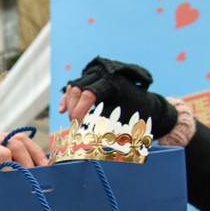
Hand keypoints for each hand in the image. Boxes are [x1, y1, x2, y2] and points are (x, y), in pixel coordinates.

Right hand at [58, 56, 177, 137]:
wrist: (146, 105)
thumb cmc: (137, 115)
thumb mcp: (122, 121)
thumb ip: (101, 128)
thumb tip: (82, 137)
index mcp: (113, 82)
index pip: (88, 94)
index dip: (80, 112)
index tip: (78, 126)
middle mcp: (104, 74)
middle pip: (77, 89)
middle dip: (74, 110)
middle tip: (77, 126)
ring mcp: (97, 74)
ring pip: (73, 87)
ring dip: (70, 105)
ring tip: (74, 121)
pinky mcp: (92, 78)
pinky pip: (74, 86)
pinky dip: (67, 98)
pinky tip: (63, 110)